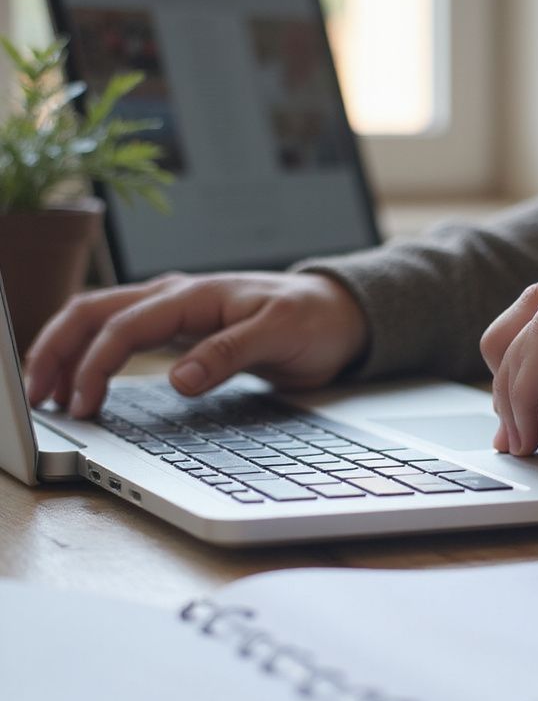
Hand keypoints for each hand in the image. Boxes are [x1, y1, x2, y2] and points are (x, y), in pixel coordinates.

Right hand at [24, 271, 368, 417]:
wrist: (338, 314)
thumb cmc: (313, 319)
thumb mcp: (280, 335)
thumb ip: (230, 354)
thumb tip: (178, 379)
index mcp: (194, 294)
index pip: (123, 326)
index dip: (94, 366)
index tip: (83, 406)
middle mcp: (176, 298)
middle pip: (93, 314)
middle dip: (56, 351)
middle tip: (37, 397)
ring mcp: (176, 313)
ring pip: (101, 321)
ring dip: (67, 351)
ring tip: (47, 392)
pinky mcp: (182, 331)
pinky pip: (123, 336)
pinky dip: (93, 355)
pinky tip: (84, 381)